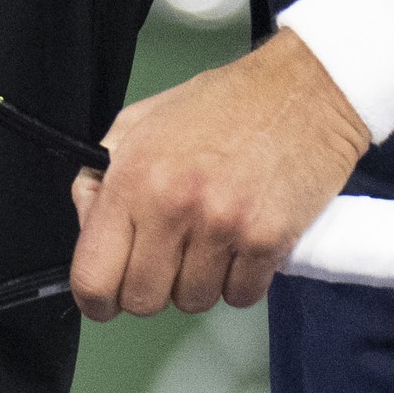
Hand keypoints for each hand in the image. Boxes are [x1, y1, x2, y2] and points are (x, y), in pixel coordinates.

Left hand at [68, 30, 371, 318]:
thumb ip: (102, 177)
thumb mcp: (142, 122)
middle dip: (154, 286)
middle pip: (143, 300)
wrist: (305, 90)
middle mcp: (174, 203)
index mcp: (134, 176)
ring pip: (194, 301)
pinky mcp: (268, 241)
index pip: (93, 276)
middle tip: (171, 255)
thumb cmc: (228, 104)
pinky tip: (244, 241)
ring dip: (202, 280)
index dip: (97, 298)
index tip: (107, 297)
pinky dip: (242, 279)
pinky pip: (241, 296)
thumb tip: (88, 227)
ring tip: (214, 236)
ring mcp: (223, 226)